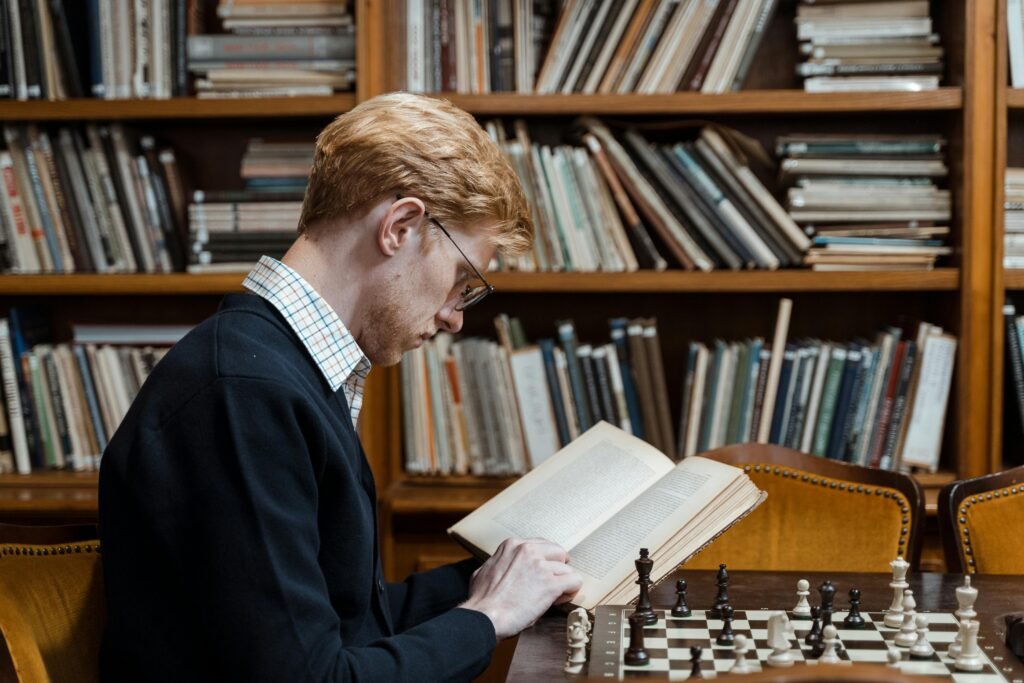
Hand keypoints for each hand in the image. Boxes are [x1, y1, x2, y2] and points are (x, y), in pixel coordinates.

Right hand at [460, 537, 581, 639]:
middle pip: (558, 553)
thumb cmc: (481, 600)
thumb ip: (499, 563)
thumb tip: (503, 567)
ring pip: (567, 569)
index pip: (541, 545)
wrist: (485, 617)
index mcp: (513, 545)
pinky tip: (559, 599)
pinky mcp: (551, 584)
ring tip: (553, 596)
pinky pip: (574, 581)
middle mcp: (528, 551)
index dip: (543, 561)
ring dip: (562, 583)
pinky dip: (570, 591)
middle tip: (552, 582)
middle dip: (557, 568)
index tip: (540, 573)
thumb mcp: (485, 570)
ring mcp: (540, 566)